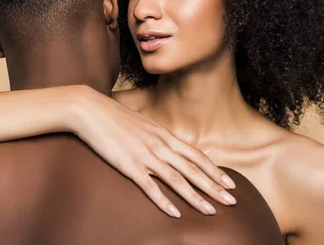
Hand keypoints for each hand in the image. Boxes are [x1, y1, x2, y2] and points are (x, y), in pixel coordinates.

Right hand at [71, 88, 236, 217]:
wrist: (90, 110)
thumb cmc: (114, 116)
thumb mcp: (142, 123)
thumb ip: (156, 136)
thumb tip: (167, 146)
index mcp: (163, 134)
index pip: (195, 155)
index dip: (214, 170)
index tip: (230, 182)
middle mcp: (159, 145)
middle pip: (192, 169)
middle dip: (214, 186)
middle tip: (232, 201)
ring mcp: (145, 155)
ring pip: (177, 179)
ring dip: (196, 197)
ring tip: (212, 210)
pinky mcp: (128, 165)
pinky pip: (150, 187)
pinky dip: (164, 201)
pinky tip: (176, 213)